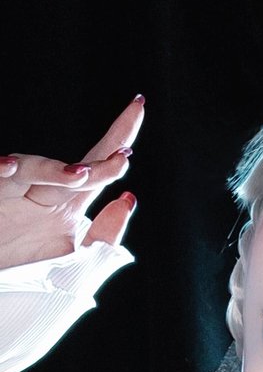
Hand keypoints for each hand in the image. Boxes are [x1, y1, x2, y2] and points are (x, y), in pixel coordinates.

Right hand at [0, 96, 144, 269]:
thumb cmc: (27, 267)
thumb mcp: (77, 260)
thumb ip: (105, 234)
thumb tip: (128, 198)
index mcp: (68, 201)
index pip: (99, 165)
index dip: (120, 137)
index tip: (139, 104)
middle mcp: (43, 191)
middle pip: (76, 167)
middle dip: (100, 158)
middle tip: (124, 154)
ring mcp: (14, 192)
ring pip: (33, 169)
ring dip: (55, 171)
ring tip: (80, 175)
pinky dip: (2, 171)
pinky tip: (9, 167)